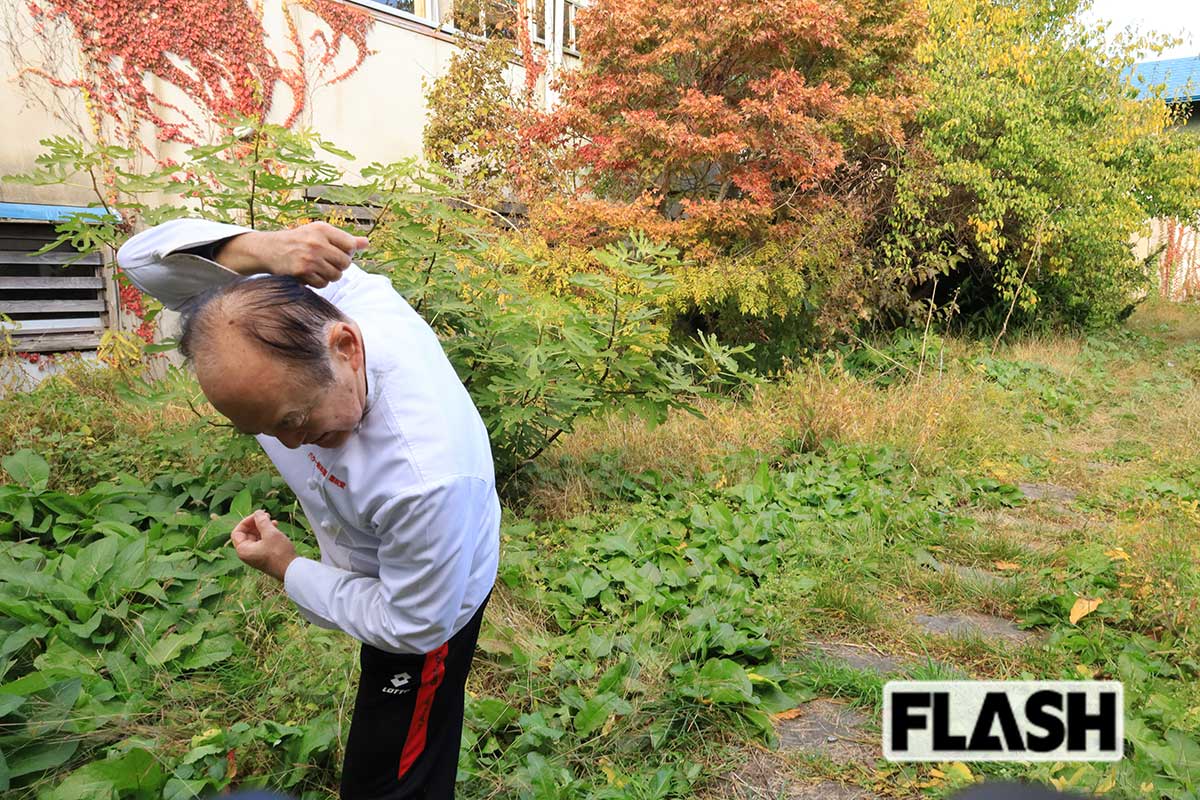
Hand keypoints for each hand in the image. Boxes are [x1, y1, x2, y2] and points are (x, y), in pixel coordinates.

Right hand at [216, 222, 369, 287]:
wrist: (270, 249)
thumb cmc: (300, 241)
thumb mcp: (320, 234)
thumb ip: (344, 239)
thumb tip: (367, 243)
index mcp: (323, 229)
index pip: (351, 246)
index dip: (348, 253)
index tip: (339, 253)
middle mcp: (316, 242)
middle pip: (345, 263)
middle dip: (339, 266)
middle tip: (328, 262)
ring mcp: (309, 257)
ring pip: (336, 275)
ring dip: (330, 275)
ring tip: (319, 268)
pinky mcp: (301, 271)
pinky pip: (323, 283)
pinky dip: (319, 282)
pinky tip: (310, 274)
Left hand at [230, 510, 297, 581]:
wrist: (291, 570)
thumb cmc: (280, 554)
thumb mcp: (270, 533)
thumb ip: (262, 521)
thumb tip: (258, 512)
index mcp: (243, 550)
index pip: (238, 531)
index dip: (247, 521)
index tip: (258, 515)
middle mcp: (246, 554)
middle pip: (246, 534)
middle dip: (256, 523)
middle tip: (267, 516)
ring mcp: (255, 556)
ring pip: (255, 537)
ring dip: (263, 528)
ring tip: (273, 522)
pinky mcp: (264, 557)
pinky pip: (261, 542)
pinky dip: (267, 534)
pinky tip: (276, 530)